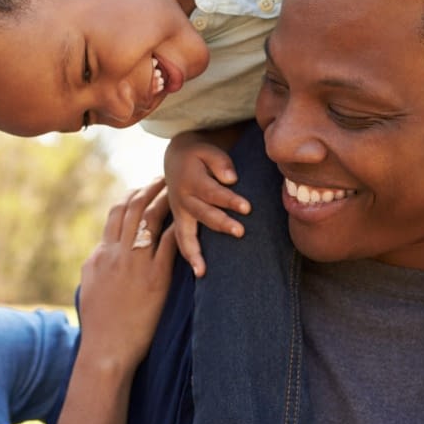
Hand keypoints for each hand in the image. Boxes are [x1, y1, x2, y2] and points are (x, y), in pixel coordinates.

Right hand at [77, 179, 177, 368]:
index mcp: (100, 254)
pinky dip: (180, 226)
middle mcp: (115, 253)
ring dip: (165, 199)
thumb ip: (96, 265)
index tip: (144, 188)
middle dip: (149, 188)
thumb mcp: (89, 287)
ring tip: (180, 188)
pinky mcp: (155, 278)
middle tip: (165, 178)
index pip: (115, 214)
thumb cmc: (99, 325)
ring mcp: (135, 264)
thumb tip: (99, 252)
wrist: (106, 349)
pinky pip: (170, 243)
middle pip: (133, 208)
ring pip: (150, 218)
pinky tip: (192, 217)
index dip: (131, 196)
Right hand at [163, 132, 248, 277]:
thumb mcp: (207, 150)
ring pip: (186, 233)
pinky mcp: (180, 221)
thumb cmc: (199, 155)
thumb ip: (220, 162)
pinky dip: (188, 256)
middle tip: (240, 232)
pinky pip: (181, 241)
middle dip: (221, 223)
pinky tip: (199, 272)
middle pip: (202, 213)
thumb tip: (231, 178)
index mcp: (191, 179)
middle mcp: (182, 198)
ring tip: (203, 270)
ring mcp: (179, 212)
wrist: (176, 159)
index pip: (212, 192)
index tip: (247, 208)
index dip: (229, 200)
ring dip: (196, 251)